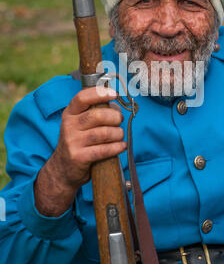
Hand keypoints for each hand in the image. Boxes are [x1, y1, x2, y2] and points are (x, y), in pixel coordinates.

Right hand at [34, 86, 125, 215]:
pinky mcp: (79, 157)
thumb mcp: (79, 124)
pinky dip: (116, 147)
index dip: (99, 93)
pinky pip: (103, 150)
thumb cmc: (78, 142)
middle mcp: (69, 126)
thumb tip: (117, 107)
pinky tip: (121, 146)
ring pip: (103, 133)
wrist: (62, 169)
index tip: (113, 94)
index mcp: (70, 113)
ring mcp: (73, 142)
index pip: (82, 98)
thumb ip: (95, 113)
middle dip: (114, 117)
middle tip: (119, 121)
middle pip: (97, 115)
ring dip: (117, 133)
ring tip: (119, 135)